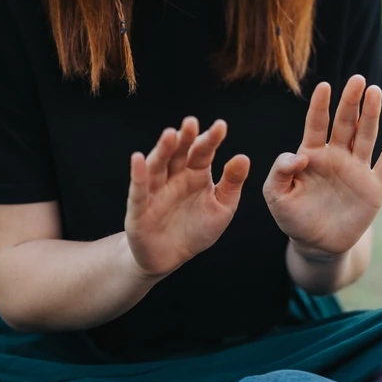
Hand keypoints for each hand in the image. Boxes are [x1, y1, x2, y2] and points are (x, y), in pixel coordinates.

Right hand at [124, 117, 250, 278]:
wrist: (171, 258)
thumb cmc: (197, 229)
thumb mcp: (222, 207)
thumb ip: (231, 183)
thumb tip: (243, 157)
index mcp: (195, 174)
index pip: (202, 152)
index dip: (210, 139)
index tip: (221, 126)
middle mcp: (174, 177)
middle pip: (178, 154)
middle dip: (185, 138)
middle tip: (191, 123)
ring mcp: (155, 191)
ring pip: (157, 167)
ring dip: (162, 150)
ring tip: (170, 134)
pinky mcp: (139, 210)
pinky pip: (137, 191)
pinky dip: (138, 176)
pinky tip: (139, 159)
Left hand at [264, 75, 381, 255]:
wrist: (317, 244)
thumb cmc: (293, 217)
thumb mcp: (275, 195)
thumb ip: (280, 171)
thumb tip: (299, 157)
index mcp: (312, 154)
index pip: (317, 124)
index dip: (320, 106)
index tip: (324, 86)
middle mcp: (337, 156)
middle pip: (345, 123)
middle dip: (351, 101)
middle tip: (357, 80)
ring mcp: (357, 169)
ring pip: (365, 136)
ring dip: (371, 114)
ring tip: (375, 91)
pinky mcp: (374, 186)